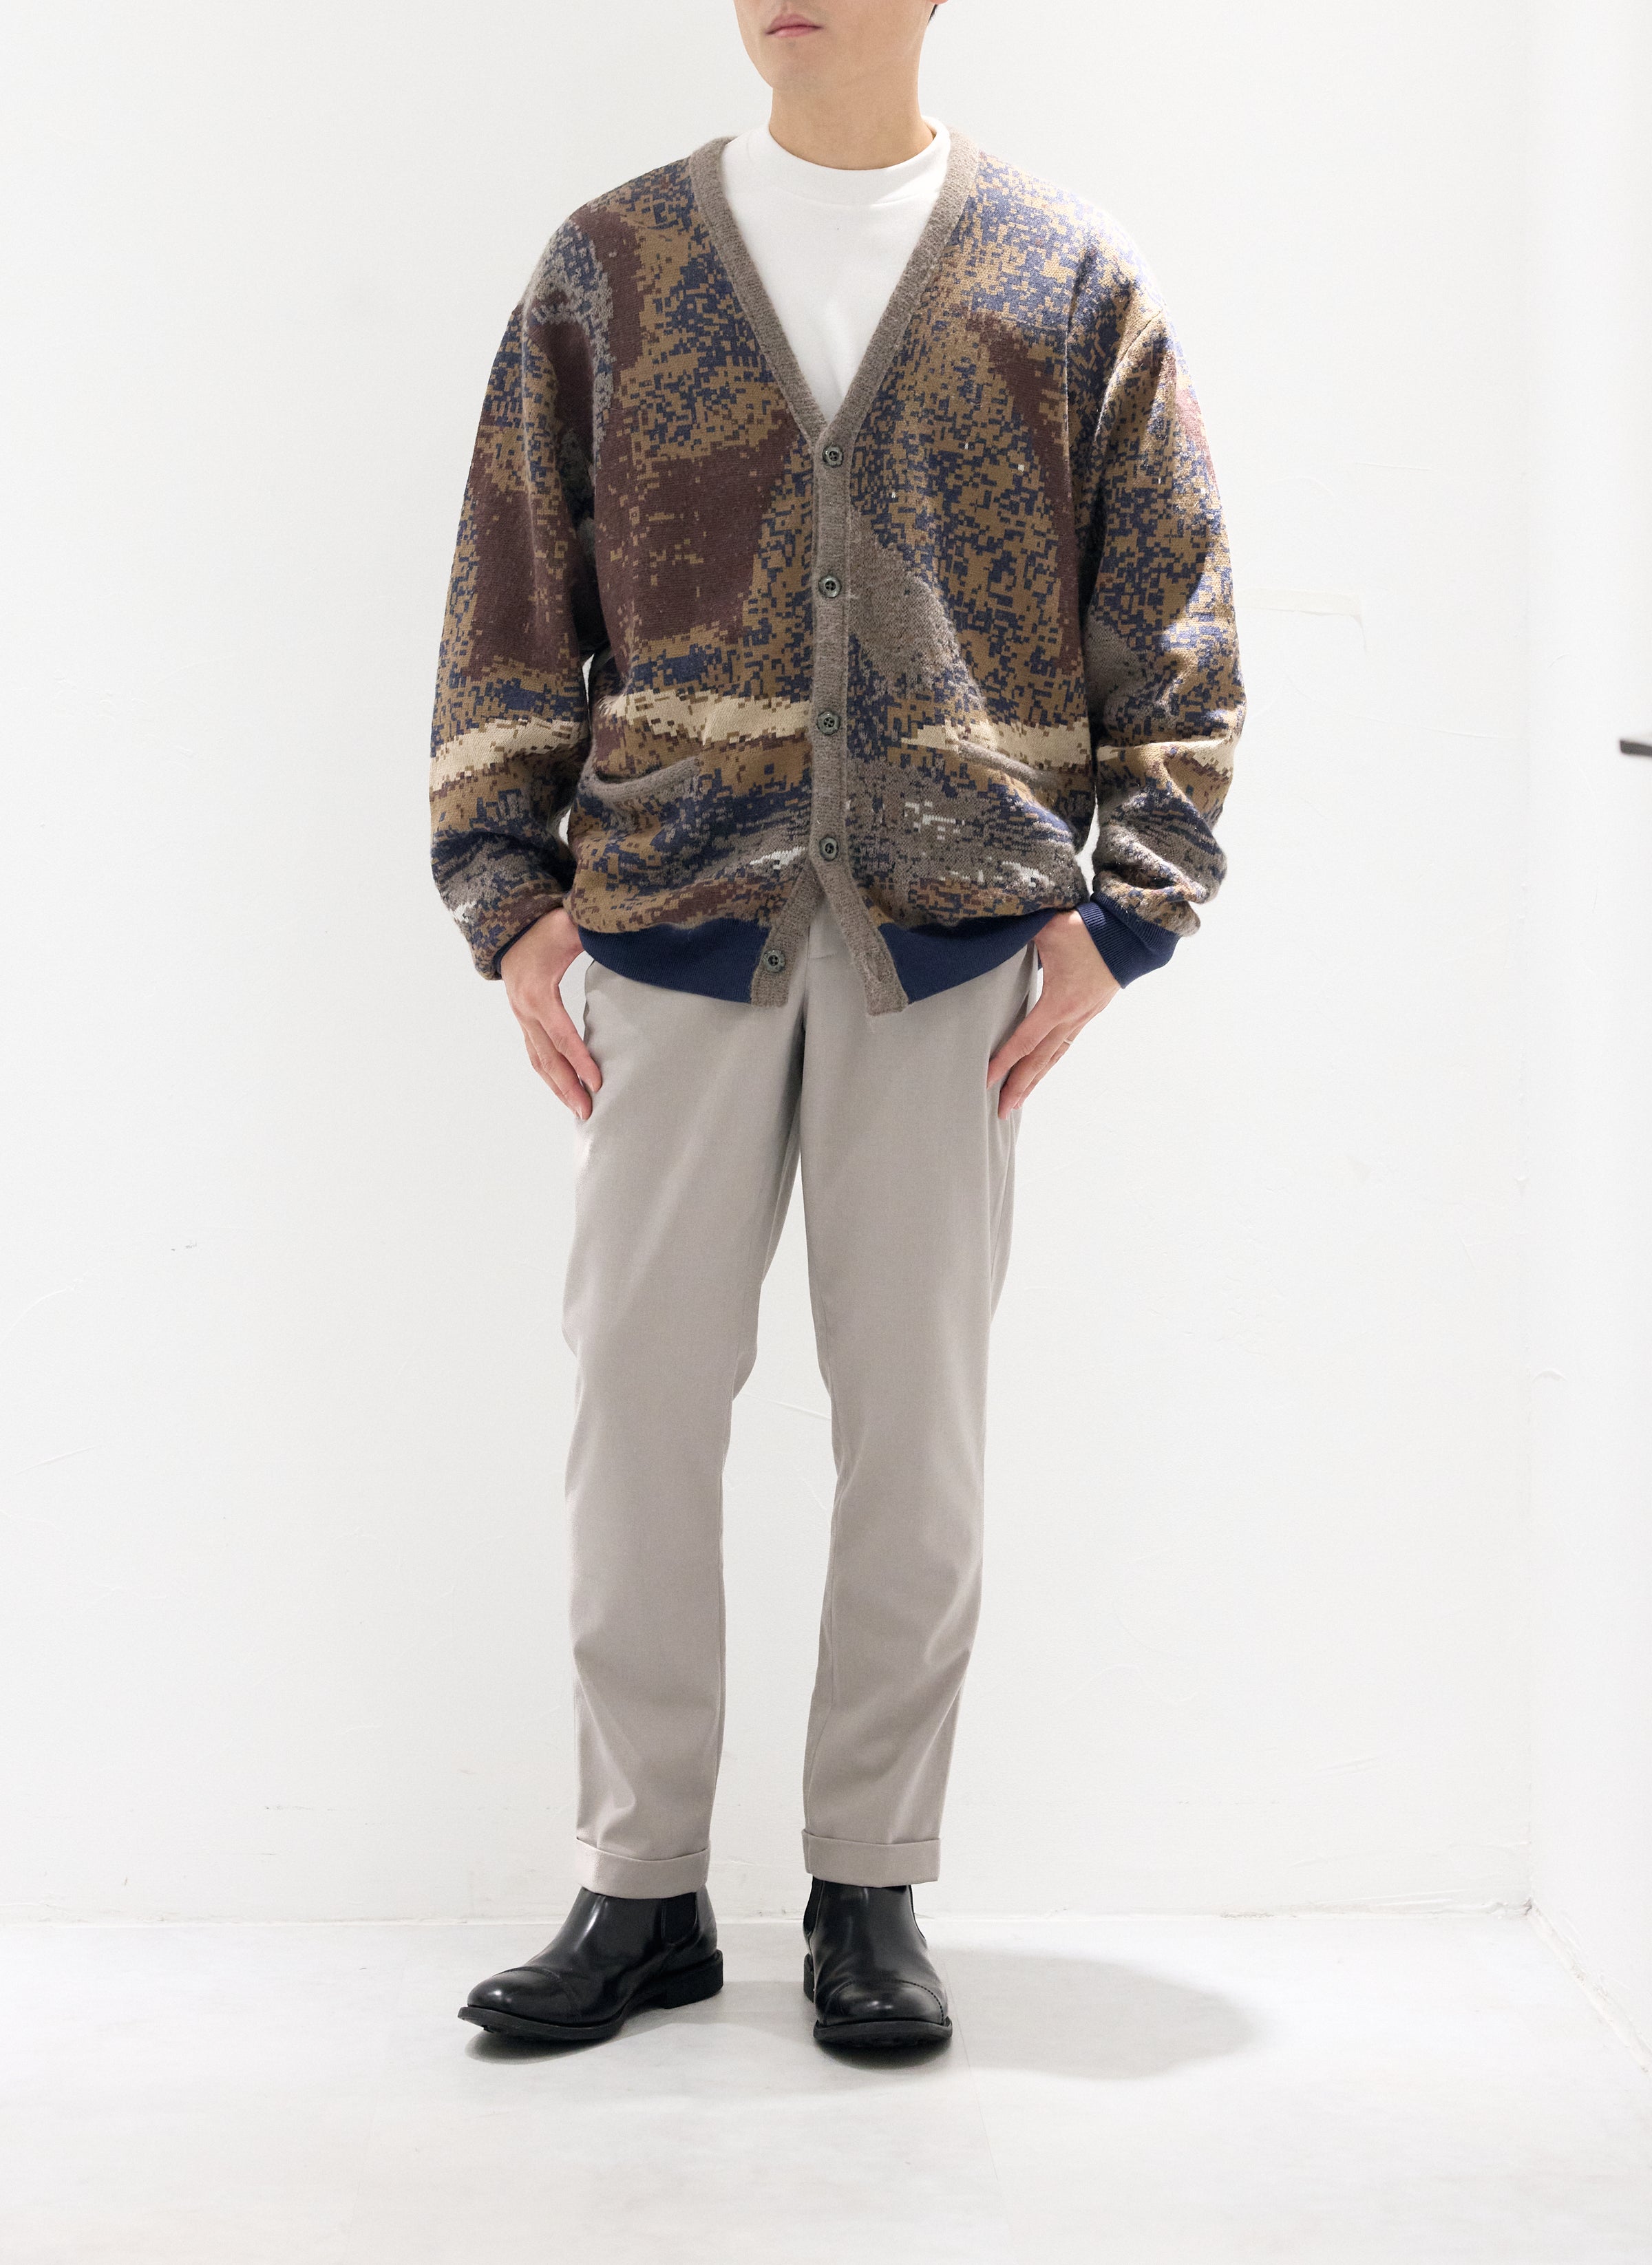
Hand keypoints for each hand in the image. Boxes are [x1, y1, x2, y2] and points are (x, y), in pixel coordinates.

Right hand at [500, 908, 602, 1119]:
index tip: (597, 1082)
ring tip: (578, 1110)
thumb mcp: (568, 925)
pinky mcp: (524, 1021)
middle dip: (567, 1087)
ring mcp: (521, 1018)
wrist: (511, 930)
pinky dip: (549, 1075)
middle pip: (547, 1058)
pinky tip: (564, 1090)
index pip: (561, 1035)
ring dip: (557, 1087)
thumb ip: (592, 931)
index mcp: (537, 993)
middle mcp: (525, 1011)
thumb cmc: (544, 928)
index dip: (579, 1060)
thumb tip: (619, 931)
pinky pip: (535, 1054)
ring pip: (538, 1061)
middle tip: (588, 1111)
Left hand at [986, 911, 1120, 1117]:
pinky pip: (1066, 1044)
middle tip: (1001, 1110)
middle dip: (1019, 1086)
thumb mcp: (1049, 929)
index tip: (986, 1080)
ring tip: (1018, 1100)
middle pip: (1040, 1060)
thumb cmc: (1089, 930)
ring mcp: (1083, 1017)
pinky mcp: (1090, 1012)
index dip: (1004, 1061)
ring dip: (1036, 1079)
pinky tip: (1041, 1069)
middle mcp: (1072, 1017)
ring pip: (1055, 1056)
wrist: (1132, 934)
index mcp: (1059, 1002)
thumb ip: (1018, 932)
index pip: (1025, 1040)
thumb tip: (993, 929)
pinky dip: (1050, 1061)